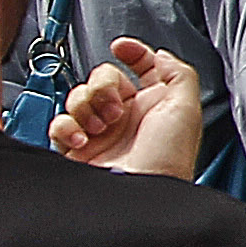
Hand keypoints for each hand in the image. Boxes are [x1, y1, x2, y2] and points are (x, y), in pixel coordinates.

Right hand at [50, 39, 206, 178]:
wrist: (140, 199)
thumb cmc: (167, 161)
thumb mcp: (186, 110)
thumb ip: (179, 74)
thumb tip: (160, 55)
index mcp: (152, 104)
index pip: (140, 65)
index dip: (132, 51)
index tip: (122, 47)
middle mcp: (126, 116)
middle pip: (102, 76)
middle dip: (105, 85)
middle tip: (115, 109)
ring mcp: (99, 132)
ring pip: (78, 96)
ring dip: (86, 105)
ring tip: (100, 127)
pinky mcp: (77, 149)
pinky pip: (59, 123)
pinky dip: (66, 126)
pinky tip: (81, 138)